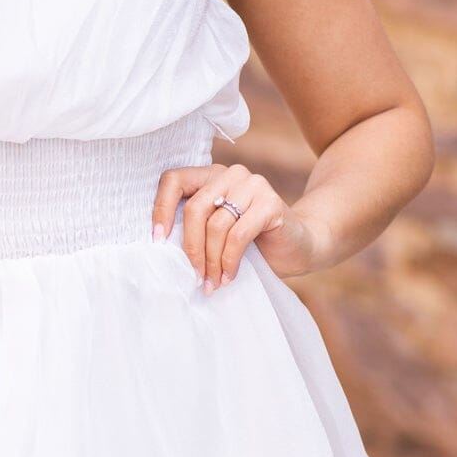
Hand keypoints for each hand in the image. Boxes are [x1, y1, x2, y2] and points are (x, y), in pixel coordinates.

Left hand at [152, 162, 326, 291]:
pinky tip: (229, 277)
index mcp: (210, 176)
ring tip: (212, 283)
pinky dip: (230, 260)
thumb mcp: (216, 231)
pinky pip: (238, 235)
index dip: (160, 209)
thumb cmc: (251, 242)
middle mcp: (231, 174)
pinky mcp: (271, 202)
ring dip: (211, 261)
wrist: (299, 246)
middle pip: (195, 208)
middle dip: (191, 248)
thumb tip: (160, 247)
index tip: (157, 241)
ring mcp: (253, 184)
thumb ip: (195, 227)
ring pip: (216, 225)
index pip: (174, 180)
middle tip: (194, 276)